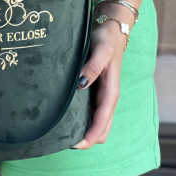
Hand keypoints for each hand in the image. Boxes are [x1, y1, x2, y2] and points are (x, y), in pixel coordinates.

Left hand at [71, 16, 127, 149]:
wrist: (112, 31)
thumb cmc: (106, 40)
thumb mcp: (101, 50)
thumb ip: (93, 66)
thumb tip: (81, 83)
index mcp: (111, 92)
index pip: (102, 122)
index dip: (91, 136)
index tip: (76, 145)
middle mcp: (108, 98)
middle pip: (101, 129)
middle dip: (87, 139)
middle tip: (64, 141)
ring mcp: (103, 96)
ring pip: (96, 123)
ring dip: (85, 130)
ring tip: (63, 133)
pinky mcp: (97, 91)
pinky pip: (92, 112)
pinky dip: (83, 120)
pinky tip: (68, 118)